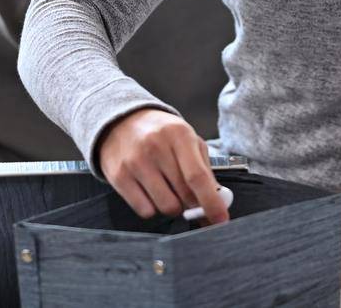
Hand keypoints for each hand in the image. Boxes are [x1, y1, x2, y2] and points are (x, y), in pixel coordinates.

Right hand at [97, 107, 229, 224]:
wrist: (121, 121)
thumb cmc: (162, 134)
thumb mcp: (187, 140)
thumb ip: (205, 169)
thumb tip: (219, 201)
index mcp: (179, 135)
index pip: (198, 176)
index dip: (212, 202)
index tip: (221, 219)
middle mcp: (156, 147)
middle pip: (184, 195)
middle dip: (194, 205)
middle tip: (193, 201)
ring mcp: (135, 162)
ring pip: (166, 206)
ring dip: (173, 207)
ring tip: (169, 191)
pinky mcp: (119, 176)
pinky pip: (145, 210)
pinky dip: (153, 208)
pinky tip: (151, 192)